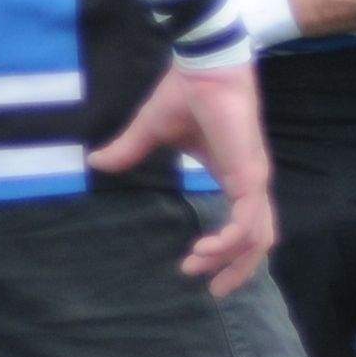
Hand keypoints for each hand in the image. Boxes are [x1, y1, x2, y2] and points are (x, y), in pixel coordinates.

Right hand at [91, 59, 274, 295]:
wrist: (204, 67)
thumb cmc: (186, 93)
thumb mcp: (151, 131)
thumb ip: (129, 151)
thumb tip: (96, 163)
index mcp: (234, 174)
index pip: (246, 223)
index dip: (228, 249)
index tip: (196, 263)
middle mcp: (250, 182)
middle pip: (259, 239)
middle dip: (238, 268)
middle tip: (213, 290)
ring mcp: (255, 178)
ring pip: (257, 235)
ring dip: (230, 258)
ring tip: (196, 266)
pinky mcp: (251, 173)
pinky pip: (249, 219)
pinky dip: (232, 239)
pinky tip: (208, 248)